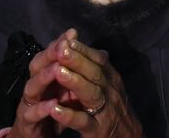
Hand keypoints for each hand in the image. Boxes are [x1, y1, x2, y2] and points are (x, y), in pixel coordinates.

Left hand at [12, 30, 141, 136]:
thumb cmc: (114, 109)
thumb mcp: (110, 86)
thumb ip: (97, 68)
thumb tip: (83, 45)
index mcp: (112, 79)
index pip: (99, 60)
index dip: (83, 49)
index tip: (66, 39)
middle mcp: (111, 91)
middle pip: (95, 73)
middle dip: (77, 60)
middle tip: (60, 49)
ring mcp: (105, 111)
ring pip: (91, 94)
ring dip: (74, 82)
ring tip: (58, 72)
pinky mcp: (97, 130)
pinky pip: (82, 122)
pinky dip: (69, 115)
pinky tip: (54, 109)